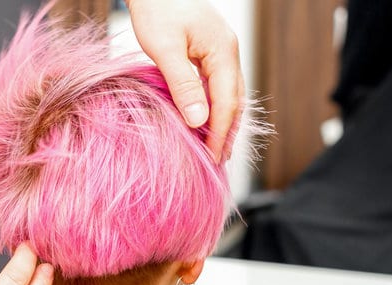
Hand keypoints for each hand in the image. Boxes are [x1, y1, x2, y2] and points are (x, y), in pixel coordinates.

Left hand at [126, 0, 243, 162]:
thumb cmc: (157, 9)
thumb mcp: (165, 49)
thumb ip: (183, 85)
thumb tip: (198, 121)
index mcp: (223, 51)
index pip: (227, 102)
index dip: (221, 133)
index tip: (213, 158)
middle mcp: (229, 51)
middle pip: (235, 100)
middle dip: (228, 132)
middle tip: (218, 161)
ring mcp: (222, 49)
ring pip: (228, 92)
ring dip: (223, 121)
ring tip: (215, 147)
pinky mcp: (210, 49)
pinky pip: (218, 83)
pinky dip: (214, 105)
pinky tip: (204, 119)